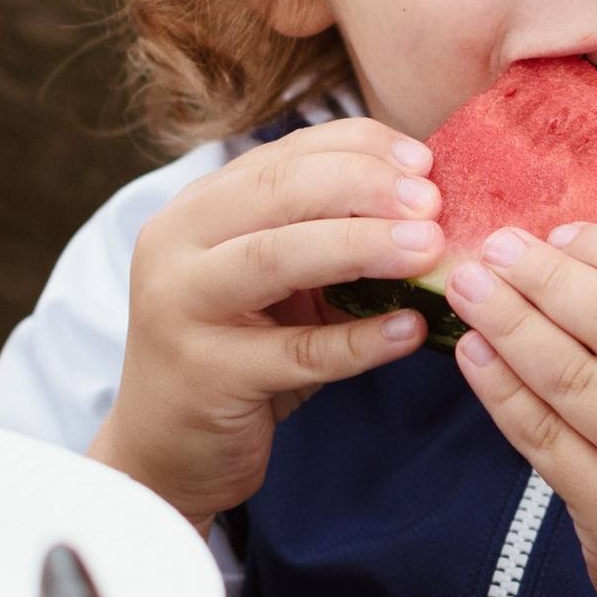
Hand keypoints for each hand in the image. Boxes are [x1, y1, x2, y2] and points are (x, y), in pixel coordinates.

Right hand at [89, 118, 440, 528]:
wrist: (164, 449)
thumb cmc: (234, 352)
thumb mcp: (271, 284)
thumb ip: (320, 236)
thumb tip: (423, 203)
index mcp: (194, 210)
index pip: (281, 155)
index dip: (356, 148)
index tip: (422, 162)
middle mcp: (174, 247)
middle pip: (276, 193)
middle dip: (363, 187)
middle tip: (432, 203)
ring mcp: (181, 309)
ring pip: (277, 258)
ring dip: (362, 246)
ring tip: (428, 250)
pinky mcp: (206, 376)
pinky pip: (296, 352)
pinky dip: (359, 340)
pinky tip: (410, 330)